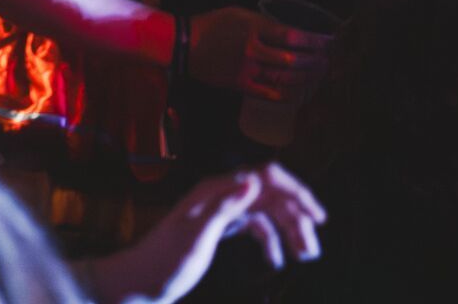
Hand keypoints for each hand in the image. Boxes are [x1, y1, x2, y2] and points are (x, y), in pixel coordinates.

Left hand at [83, 164, 325, 303]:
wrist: (140, 281)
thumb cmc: (164, 261)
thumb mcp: (195, 237)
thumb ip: (222, 208)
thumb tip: (251, 180)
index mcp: (214, 190)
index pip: (264, 176)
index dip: (294, 191)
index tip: (317, 216)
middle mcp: (219, 195)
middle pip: (269, 194)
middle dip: (295, 218)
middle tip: (312, 251)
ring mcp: (219, 211)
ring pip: (265, 211)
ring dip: (287, 231)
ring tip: (305, 256)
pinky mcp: (219, 227)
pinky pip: (254, 226)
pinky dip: (270, 240)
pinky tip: (278, 261)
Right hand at [188, 6, 331, 100]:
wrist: (184, 44)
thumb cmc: (212, 24)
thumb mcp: (238, 13)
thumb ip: (264, 23)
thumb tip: (290, 32)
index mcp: (252, 28)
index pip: (292, 36)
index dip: (314, 41)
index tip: (328, 42)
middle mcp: (252, 50)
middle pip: (292, 60)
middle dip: (315, 61)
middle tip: (327, 60)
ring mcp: (246, 70)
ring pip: (284, 78)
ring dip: (306, 77)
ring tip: (319, 74)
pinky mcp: (239, 84)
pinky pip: (269, 93)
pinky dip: (287, 94)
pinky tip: (299, 92)